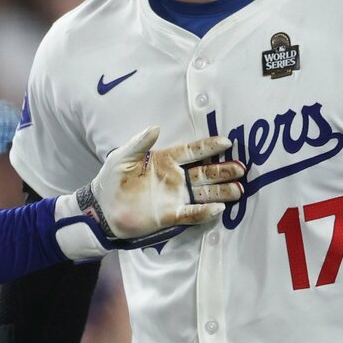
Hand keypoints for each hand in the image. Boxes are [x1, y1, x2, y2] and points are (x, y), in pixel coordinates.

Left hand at [54, 126, 244, 258]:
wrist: (101, 210)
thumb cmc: (110, 180)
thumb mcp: (122, 157)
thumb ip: (140, 143)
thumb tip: (156, 127)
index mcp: (164, 160)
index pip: (191, 151)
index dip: (208, 146)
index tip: (226, 141)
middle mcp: (175, 178)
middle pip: (205, 172)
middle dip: (223, 170)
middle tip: (241, 168)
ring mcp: (175, 197)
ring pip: (204, 192)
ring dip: (221, 191)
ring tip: (239, 189)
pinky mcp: (170, 215)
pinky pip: (192, 212)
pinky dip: (204, 211)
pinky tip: (219, 209)